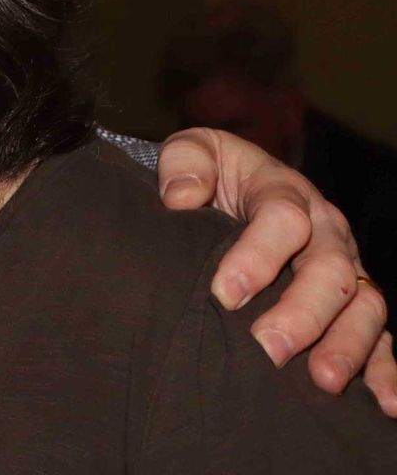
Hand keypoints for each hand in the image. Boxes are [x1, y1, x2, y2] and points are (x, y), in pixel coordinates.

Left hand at [158, 126, 395, 415]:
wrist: (234, 187)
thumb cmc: (210, 175)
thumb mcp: (194, 151)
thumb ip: (184, 163)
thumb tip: (180, 197)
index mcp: (285, 192)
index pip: (284, 219)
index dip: (257, 256)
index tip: (224, 294)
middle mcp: (326, 231)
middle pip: (330, 270)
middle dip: (302, 312)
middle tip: (268, 348)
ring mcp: (347, 268)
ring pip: (363, 306)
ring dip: (347, 345)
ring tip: (323, 381)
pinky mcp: (353, 305)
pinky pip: (381, 338)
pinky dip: (387, 372)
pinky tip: (384, 404)